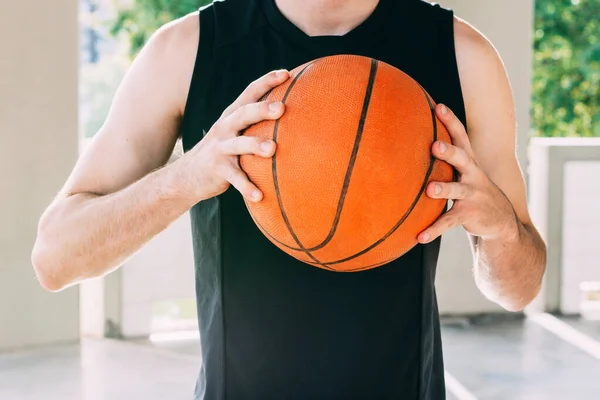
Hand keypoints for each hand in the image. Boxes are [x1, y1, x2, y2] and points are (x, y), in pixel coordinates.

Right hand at [182, 69, 289, 202]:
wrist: (186, 176)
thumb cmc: (222, 152)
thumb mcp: (234, 133)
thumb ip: (255, 123)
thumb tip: (290, 113)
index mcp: (232, 116)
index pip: (250, 93)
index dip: (267, 81)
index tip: (286, 73)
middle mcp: (225, 128)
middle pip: (244, 114)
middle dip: (262, 109)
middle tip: (282, 108)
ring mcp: (220, 149)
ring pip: (239, 145)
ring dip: (256, 145)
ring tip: (273, 149)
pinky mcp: (217, 170)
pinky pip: (235, 178)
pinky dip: (247, 187)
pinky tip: (260, 196)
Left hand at [418, 104, 518, 243]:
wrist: (502, 223)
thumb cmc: (475, 193)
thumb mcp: (466, 174)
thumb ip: (449, 160)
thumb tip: (421, 140)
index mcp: (470, 163)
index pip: (461, 137)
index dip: (451, 121)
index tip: (438, 106)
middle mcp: (473, 176)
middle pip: (462, 159)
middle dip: (449, 151)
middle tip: (434, 145)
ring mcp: (473, 195)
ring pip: (457, 190)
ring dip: (443, 189)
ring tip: (429, 190)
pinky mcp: (469, 215)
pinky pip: (448, 222)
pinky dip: (433, 229)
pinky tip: (419, 236)